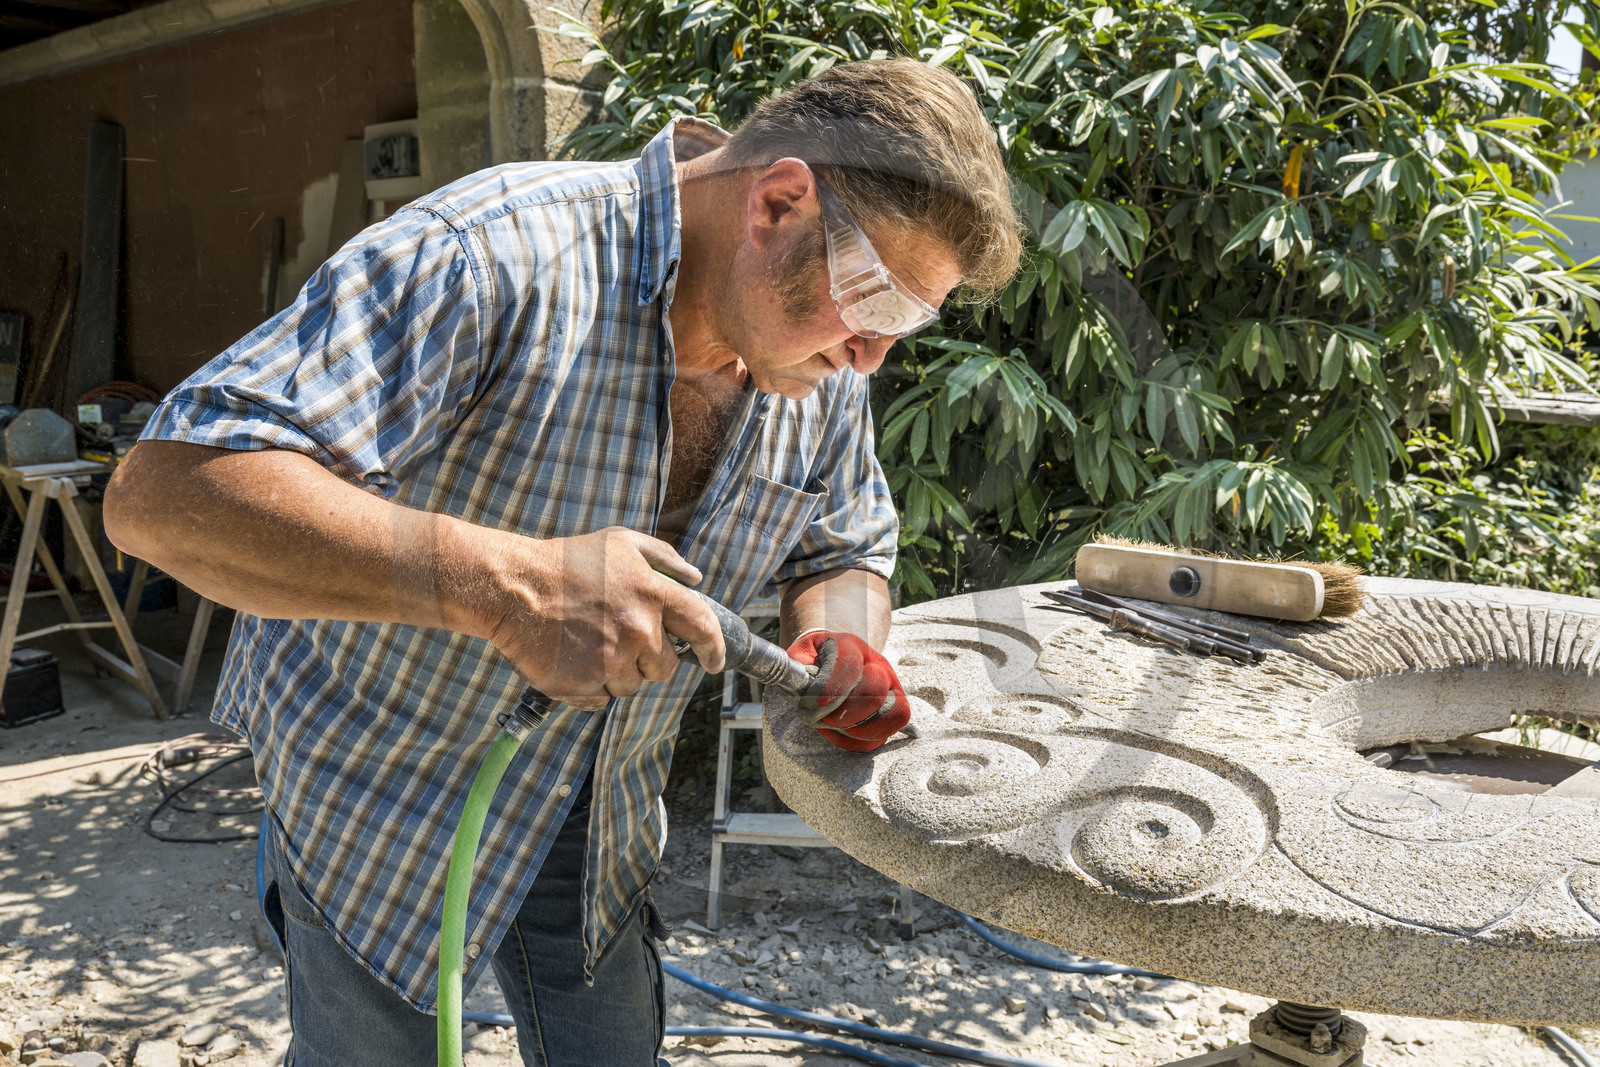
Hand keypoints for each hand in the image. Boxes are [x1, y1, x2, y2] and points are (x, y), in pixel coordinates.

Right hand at [477, 527, 724, 710]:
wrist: (513, 587)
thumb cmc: (567, 562)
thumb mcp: (620, 542)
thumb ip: (664, 558)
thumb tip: (696, 579)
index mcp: (653, 594)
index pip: (702, 627)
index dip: (715, 648)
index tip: (716, 662)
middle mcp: (638, 630)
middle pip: (665, 668)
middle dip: (649, 660)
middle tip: (618, 640)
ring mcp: (610, 660)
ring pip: (632, 686)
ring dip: (616, 673)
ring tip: (588, 644)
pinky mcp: (583, 685)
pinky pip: (601, 700)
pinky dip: (590, 687)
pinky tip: (572, 660)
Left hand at [786, 631, 908, 751]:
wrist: (832, 660)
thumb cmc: (814, 661)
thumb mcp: (800, 655)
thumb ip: (797, 667)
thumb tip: (804, 686)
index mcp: (850, 645)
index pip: (849, 664)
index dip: (831, 688)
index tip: (812, 704)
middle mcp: (878, 664)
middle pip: (875, 690)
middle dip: (844, 712)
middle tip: (822, 717)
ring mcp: (891, 687)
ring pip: (893, 712)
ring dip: (857, 728)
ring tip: (833, 726)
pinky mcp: (895, 711)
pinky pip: (885, 734)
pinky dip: (859, 741)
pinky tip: (840, 733)